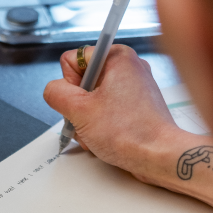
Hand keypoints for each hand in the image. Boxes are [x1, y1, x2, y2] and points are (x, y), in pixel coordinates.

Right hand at [43, 44, 184, 184]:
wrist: (159, 156)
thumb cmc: (131, 133)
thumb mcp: (79, 111)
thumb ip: (56, 93)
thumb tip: (53, 89)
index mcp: (117, 57)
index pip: (72, 60)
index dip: (70, 84)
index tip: (83, 102)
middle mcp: (128, 67)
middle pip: (82, 81)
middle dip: (79, 106)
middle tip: (90, 121)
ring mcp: (134, 87)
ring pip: (93, 98)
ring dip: (88, 119)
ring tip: (99, 132)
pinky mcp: (137, 105)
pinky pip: (107, 109)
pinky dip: (101, 124)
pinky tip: (106, 136)